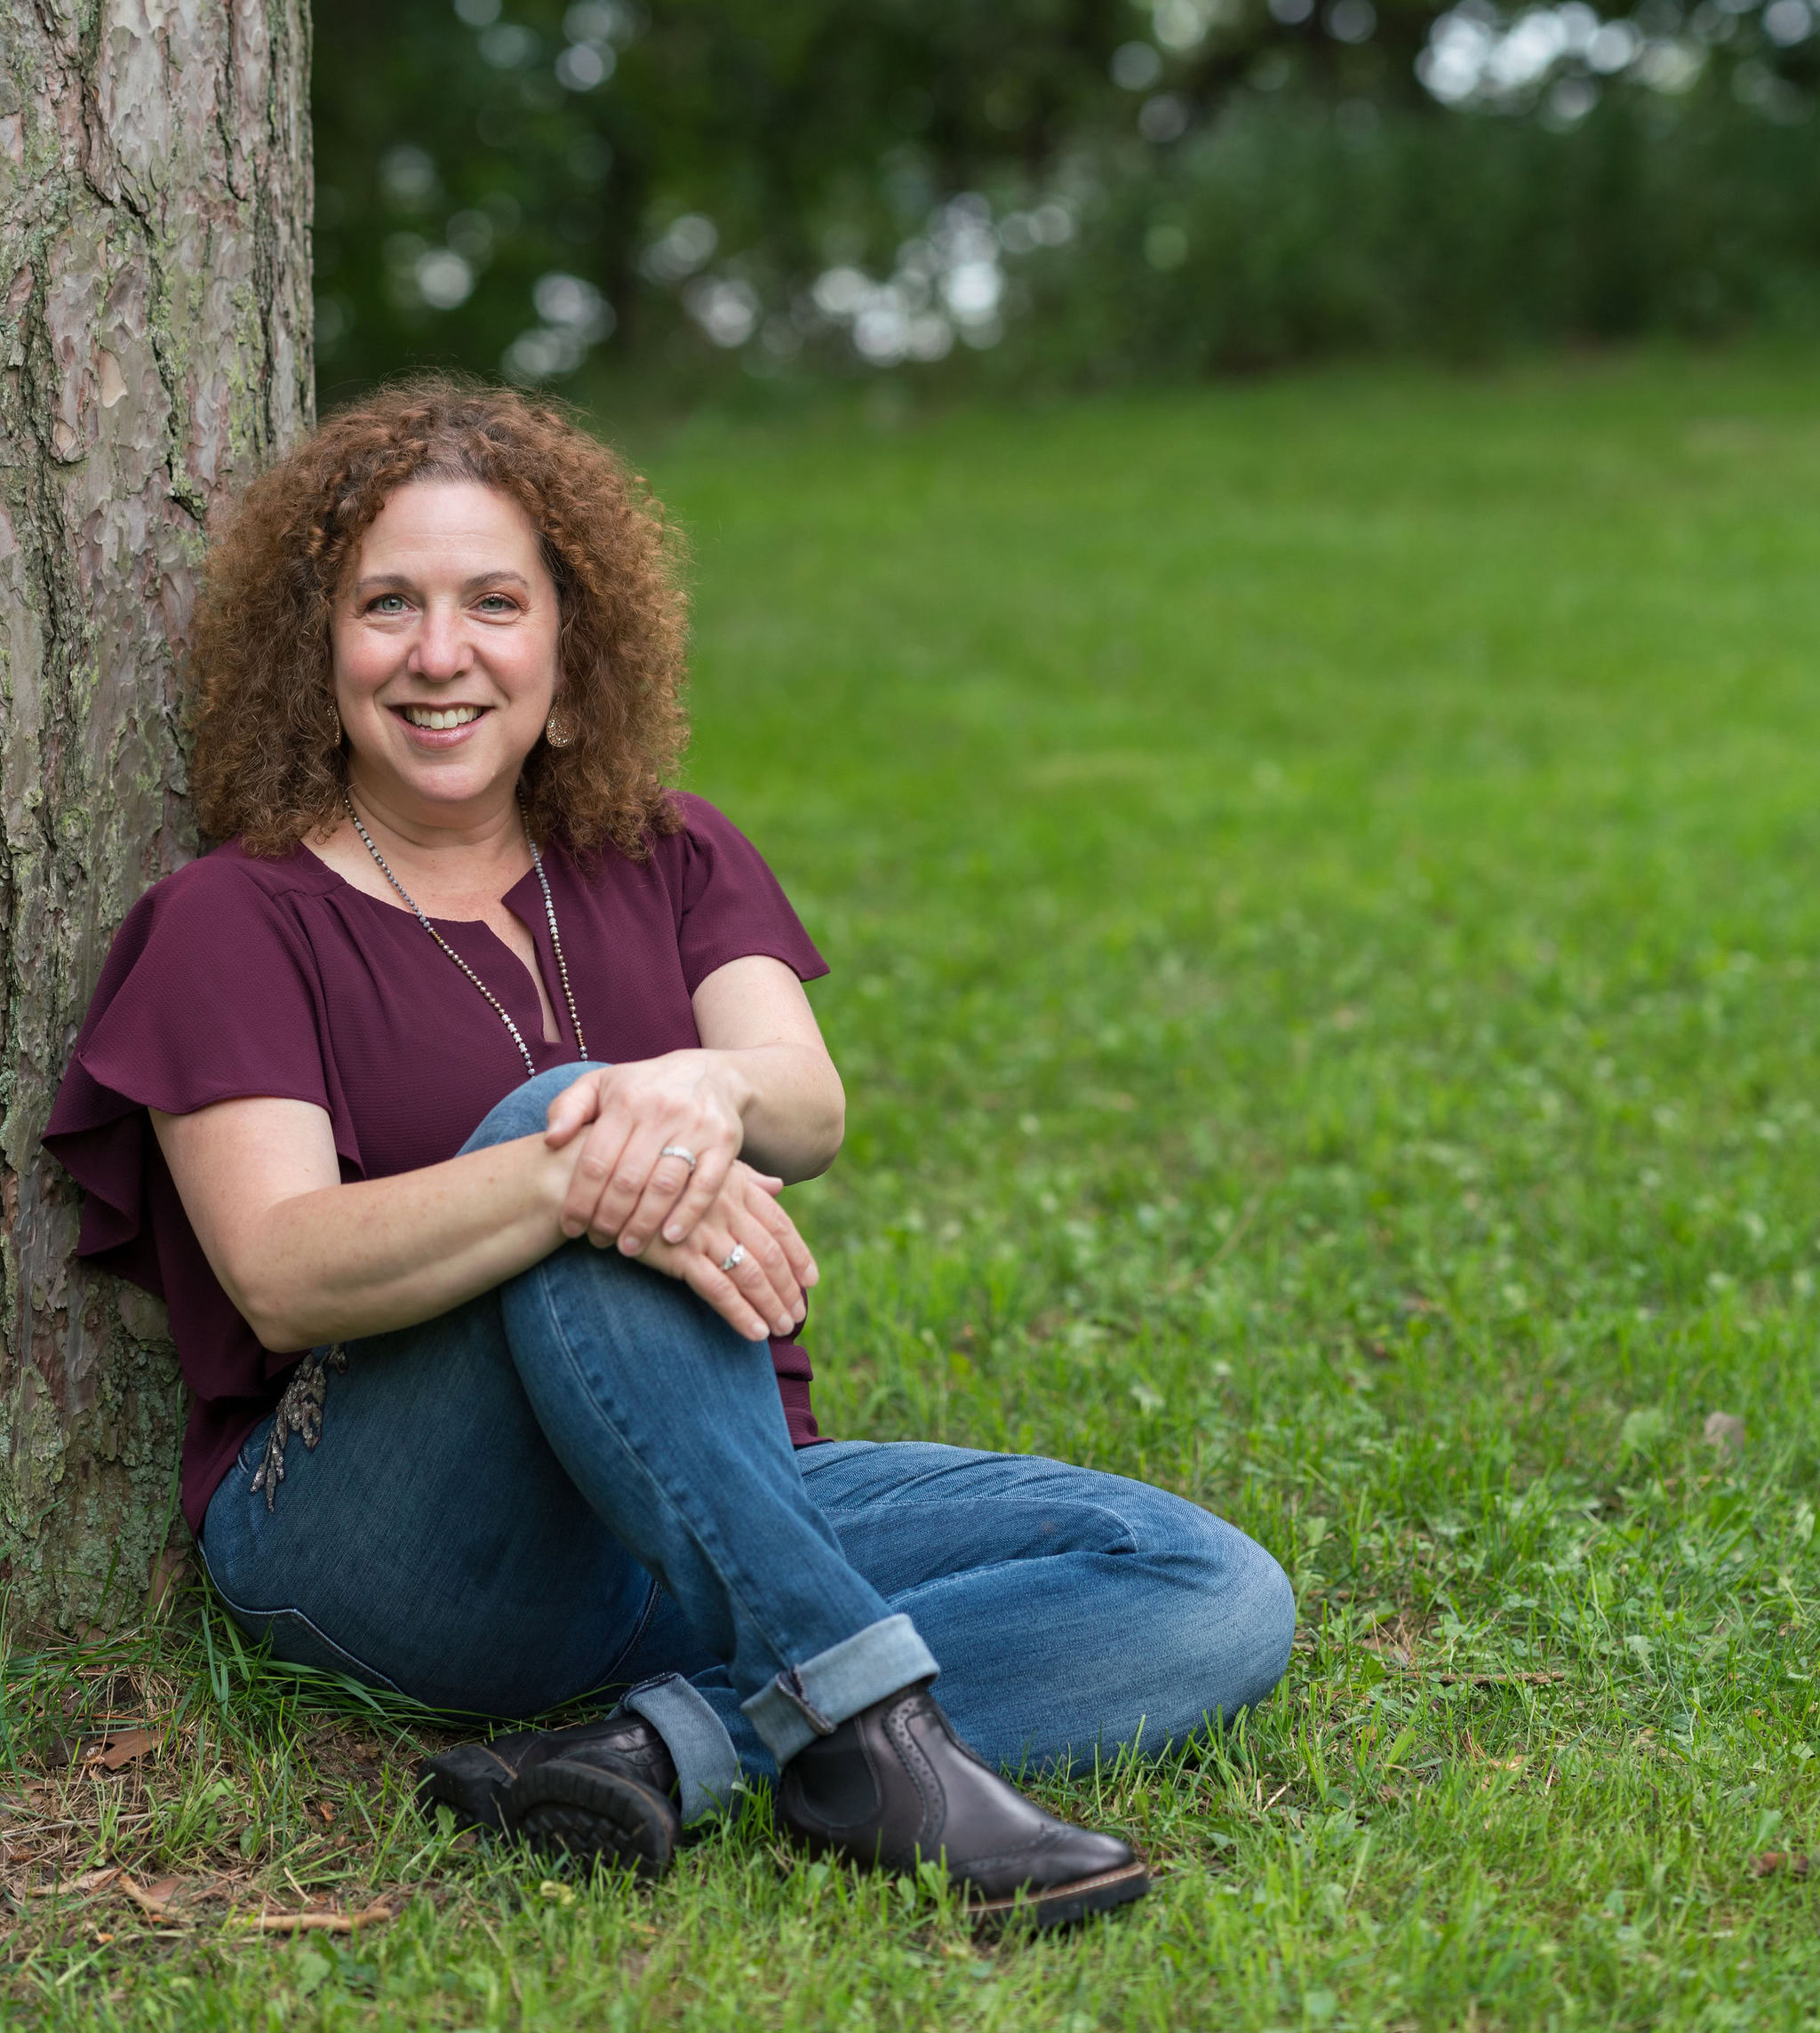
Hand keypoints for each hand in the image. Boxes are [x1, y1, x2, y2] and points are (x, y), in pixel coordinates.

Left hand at [543, 1053, 751, 1254]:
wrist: (711, 1075)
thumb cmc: (644, 1088)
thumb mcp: (601, 1084)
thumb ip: (568, 1108)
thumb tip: (550, 1141)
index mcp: (625, 1101)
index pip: (596, 1160)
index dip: (580, 1200)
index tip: (570, 1227)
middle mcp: (661, 1112)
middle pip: (628, 1179)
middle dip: (608, 1218)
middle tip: (599, 1242)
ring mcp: (696, 1128)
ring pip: (664, 1186)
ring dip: (643, 1224)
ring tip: (628, 1247)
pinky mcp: (725, 1142)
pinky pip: (705, 1185)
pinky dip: (687, 1214)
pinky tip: (670, 1237)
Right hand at [634, 1161, 818, 1341]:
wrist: (609, 1179)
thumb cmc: (657, 1171)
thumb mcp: (705, 1166)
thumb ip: (745, 1178)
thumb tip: (777, 1185)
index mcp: (737, 1186)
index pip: (780, 1225)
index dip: (799, 1254)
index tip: (811, 1280)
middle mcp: (726, 1209)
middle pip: (771, 1255)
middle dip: (789, 1289)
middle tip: (799, 1314)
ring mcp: (704, 1232)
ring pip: (751, 1275)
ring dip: (772, 1305)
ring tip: (784, 1328)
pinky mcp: (680, 1255)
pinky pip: (719, 1290)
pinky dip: (741, 1314)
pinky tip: (755, 1333)